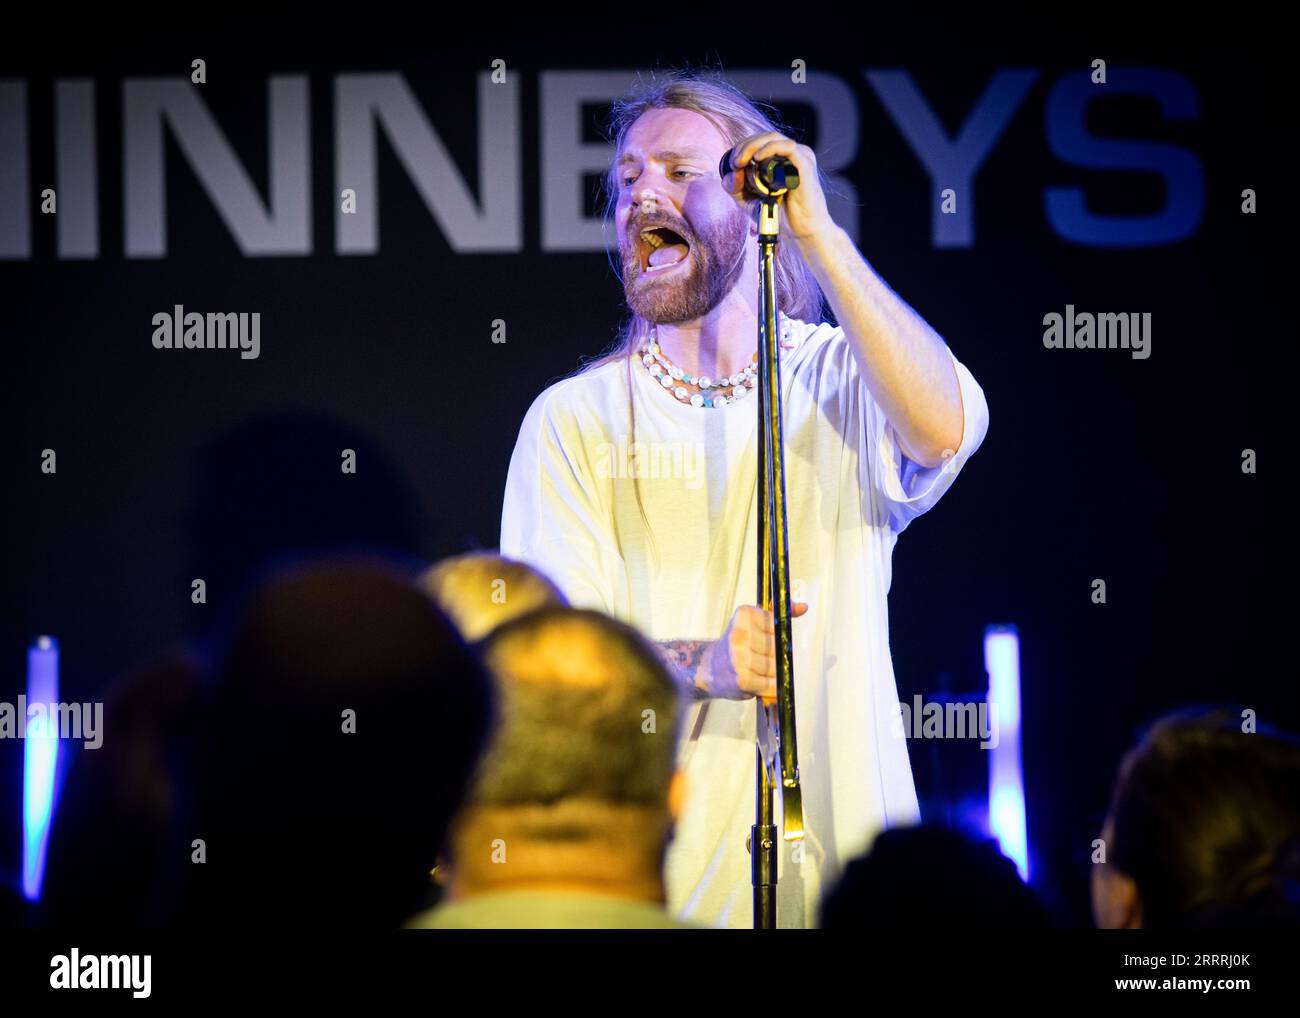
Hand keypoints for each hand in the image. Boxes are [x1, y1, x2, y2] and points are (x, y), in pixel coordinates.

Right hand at [694, 602, 808, 700]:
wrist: (708, 668)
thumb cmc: (735, 646)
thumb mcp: (752, 623)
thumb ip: (777, 615)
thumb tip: (803, 607)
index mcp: (744, 615)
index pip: (778, 626)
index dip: (777, 637)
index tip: (767, 641)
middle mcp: (740, 635)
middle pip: (778, 648)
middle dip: (775, 657)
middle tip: (759, 658)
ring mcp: (740, 657)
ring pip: (776, 668)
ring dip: (772, 674)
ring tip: (756, 670)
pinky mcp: (742, 678)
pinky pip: (770, 684)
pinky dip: (768, 686)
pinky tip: (757, 681)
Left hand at [724, 131, 833, 242]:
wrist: (800, 232)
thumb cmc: (779, 216)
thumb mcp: (748, 200)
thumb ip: (735, 187)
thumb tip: (731, 172)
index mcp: (782, 159)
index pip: (760, 142)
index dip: (743, 147)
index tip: (732, 163)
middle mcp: (792, 155)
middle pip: (765, 137)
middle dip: (745, 146)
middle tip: (735, 162)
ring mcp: (800, 157)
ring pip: (774, 138)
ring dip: (753, 145)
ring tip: (740, 161)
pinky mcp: (805, 165)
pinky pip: (787, 147)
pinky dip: (769, 148)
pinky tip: (757, 158)